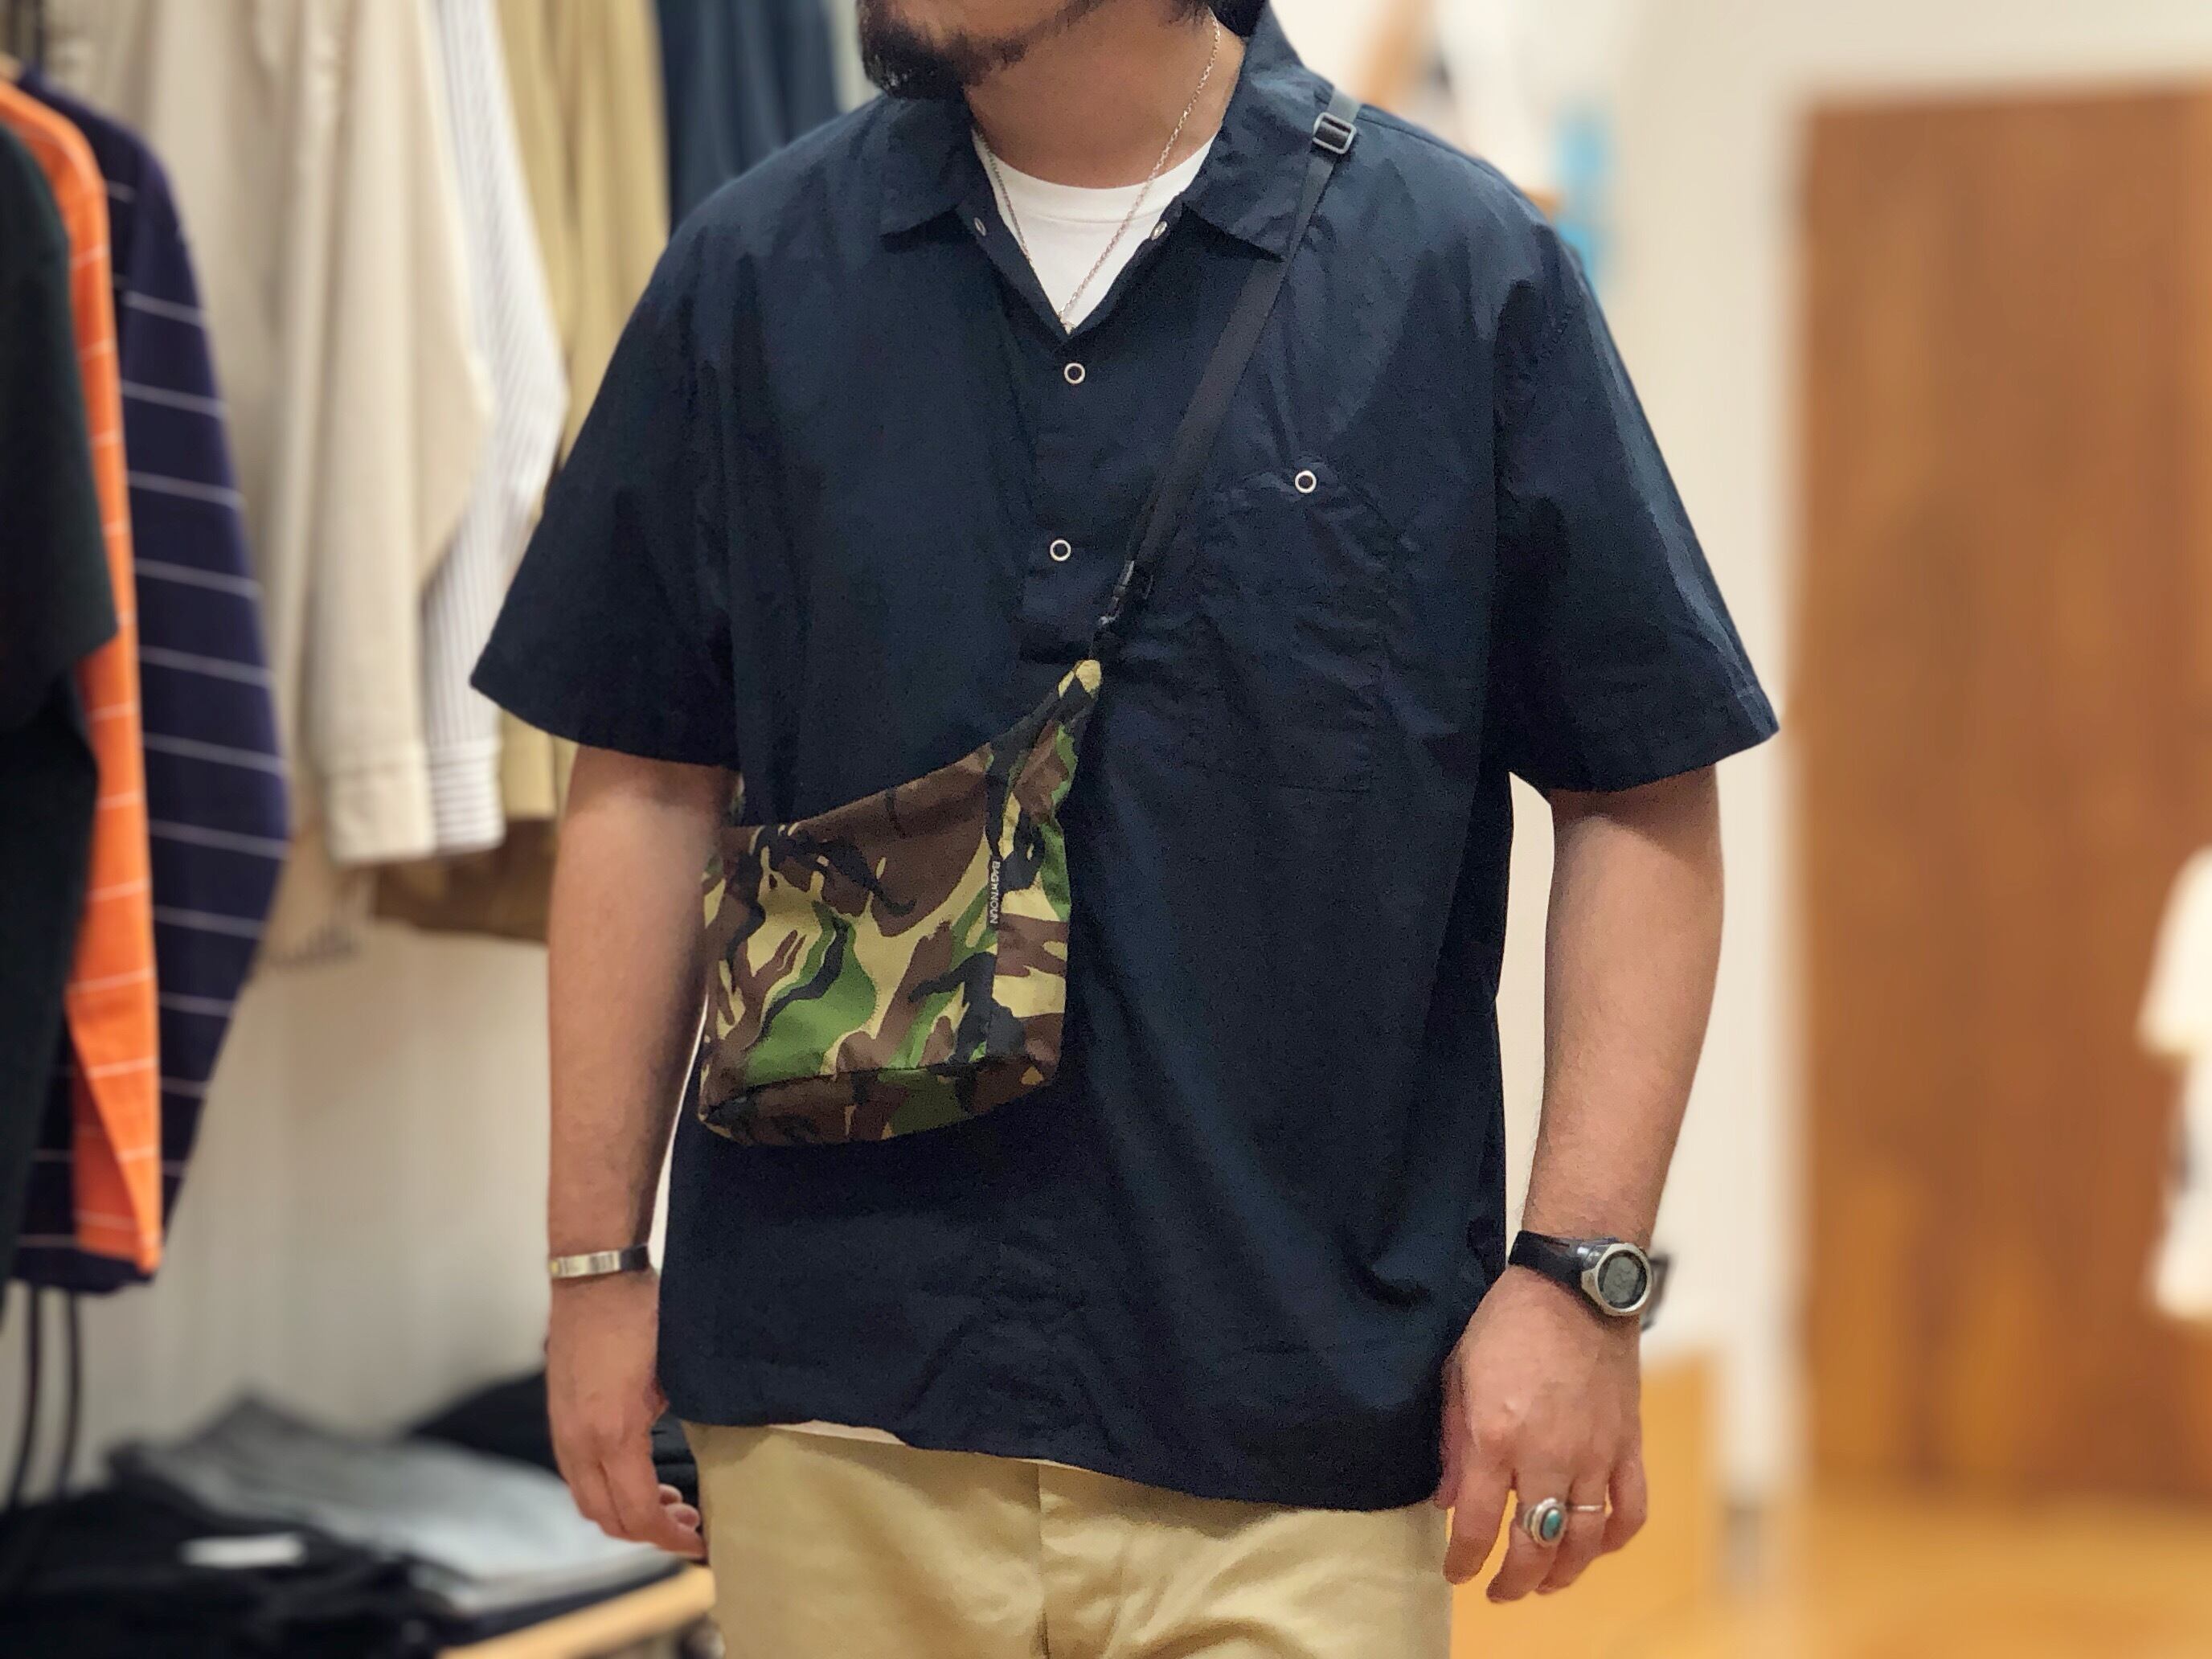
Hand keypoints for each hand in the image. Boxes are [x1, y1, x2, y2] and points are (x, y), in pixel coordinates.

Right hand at [547, 1270, 704, 1559]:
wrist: (594, 1277)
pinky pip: (579, 1477)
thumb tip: (714, 1455)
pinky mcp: (560, 1420)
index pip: (637, 1513)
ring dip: (626, 1515)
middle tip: (690, 1525)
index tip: (700, 1541)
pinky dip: (608, 1492)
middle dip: (650, 1534)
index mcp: (614, 1434)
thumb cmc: (641, 1316)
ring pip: (589, 1502)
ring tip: (668, 1506)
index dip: (669, 1538)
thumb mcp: (677, 1372)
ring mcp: (564, 1433)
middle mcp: (580, 1443)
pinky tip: (638, 1478)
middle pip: (608, 1518)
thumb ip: (685, 1419)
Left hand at [1433, 1265, 1646, 1597]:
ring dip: (1561, 1574)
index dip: (1463, 1561)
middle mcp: (1548, 1456)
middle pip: (1534, 1548)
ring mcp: (1594, 1455)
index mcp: (1497, 1437)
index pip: (1478, 1526)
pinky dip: (1612, 1540)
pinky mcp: (1628, 1447)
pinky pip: (1629, 1512)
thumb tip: (1448, 1502)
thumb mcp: (1458, 1373)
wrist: (1575, 1288)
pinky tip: (1593, 1546)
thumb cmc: (1508, 1324)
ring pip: (1582, 1543)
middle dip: (1512, 1581)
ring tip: (1543, 1581)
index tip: (1455, 1571)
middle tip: (1498, 1590)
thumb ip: (1452, 1443)